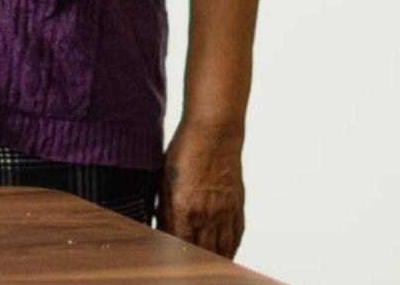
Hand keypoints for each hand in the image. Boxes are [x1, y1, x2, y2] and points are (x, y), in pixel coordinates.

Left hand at [159, 118, 244, 257]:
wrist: (215, 134)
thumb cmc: (185, 152)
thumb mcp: (164, 182)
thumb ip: (164, 210)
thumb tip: (161, 229)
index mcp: (185, 209)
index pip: (181, 246)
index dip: (176, 257)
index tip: (171, 261)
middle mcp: (208, 215)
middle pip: (205, 253)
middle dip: (196, 262)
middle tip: (189, 266)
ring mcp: (226, 212)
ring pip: (224, 248)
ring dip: (217, 260)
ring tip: (207, 266)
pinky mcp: (238, 205)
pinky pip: (236, 234)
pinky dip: (231, 247)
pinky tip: (226, 252)